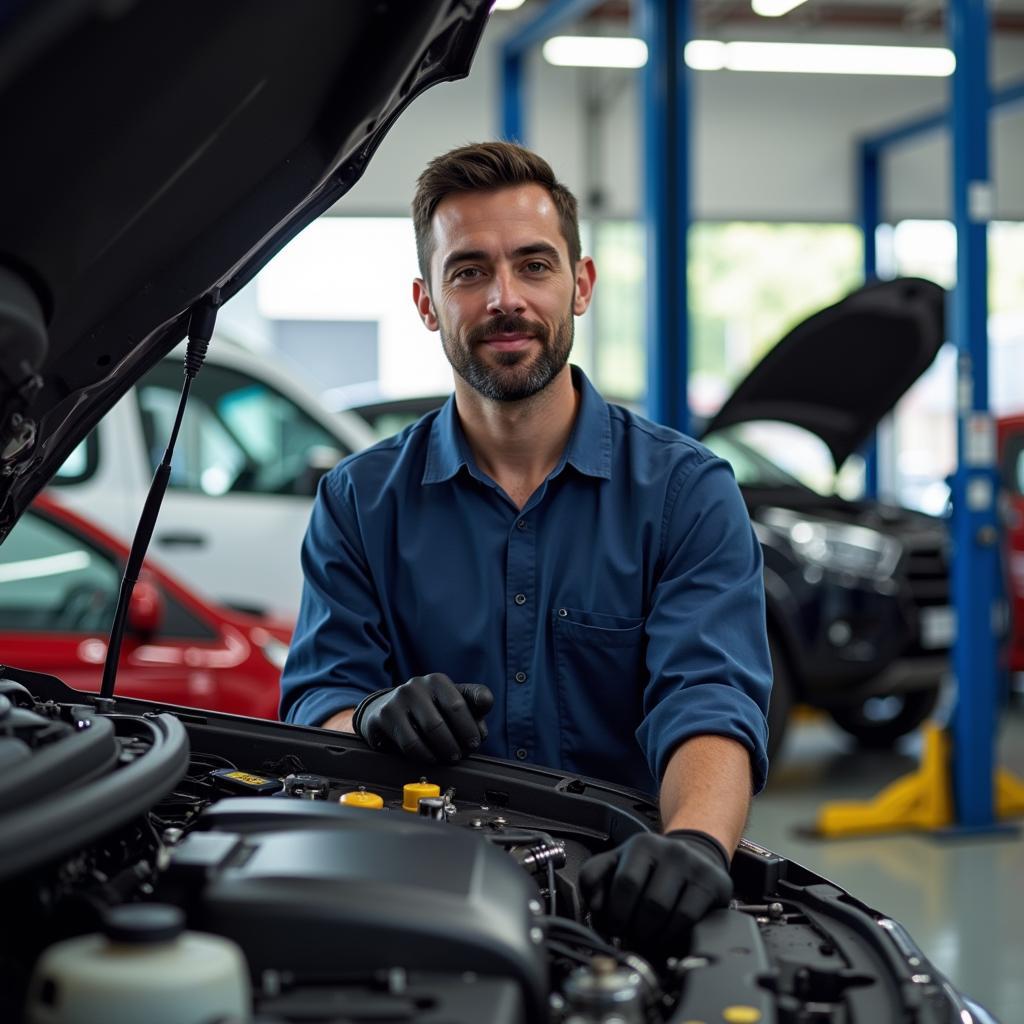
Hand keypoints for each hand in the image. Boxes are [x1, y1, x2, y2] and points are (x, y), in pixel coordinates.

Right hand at [352, 673, 492, 762]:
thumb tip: (481, 731)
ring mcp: (400, 697)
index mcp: (438, 681)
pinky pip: (410, 743)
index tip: (476, 742)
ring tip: (446, 758)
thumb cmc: (426, 710)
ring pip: (430, 730)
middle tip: (460, 755)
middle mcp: (419, 684)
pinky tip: (429, 757)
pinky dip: (424, 755)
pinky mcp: (385, 714)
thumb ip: (473, 711)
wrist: (386, 710)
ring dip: (443, 751)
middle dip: (458, 742)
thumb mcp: (450, 704)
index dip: (471, 727)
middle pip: (447, 718)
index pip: (461, 704)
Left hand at [578, 830, 732, 953]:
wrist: (694, 860)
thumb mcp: (617, 866)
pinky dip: (671, 935)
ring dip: (652, 936)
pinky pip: (687, 919)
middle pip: (648, 903)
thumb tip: (596, 907)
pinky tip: (665, 936)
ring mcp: (694, 866)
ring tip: (646, 939)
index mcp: (642, 844)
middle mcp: (670, 850)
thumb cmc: (650, 870)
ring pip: (667, 913)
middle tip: (631, 938)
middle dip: (635, 929)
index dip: (616, 914)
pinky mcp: (714, 883)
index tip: (613, 929)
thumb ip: (595, 880)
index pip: (625, 884)